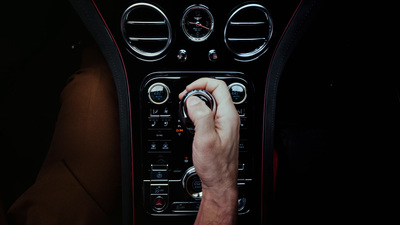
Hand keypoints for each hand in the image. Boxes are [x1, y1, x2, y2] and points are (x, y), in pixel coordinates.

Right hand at [179, 78, 239, 224]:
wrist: (219, 181)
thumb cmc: (215, 165)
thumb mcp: (205, 138)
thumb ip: (200, 115)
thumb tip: (192, 99)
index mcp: (228, 115)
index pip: (218, 86)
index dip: (202, 83)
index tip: (188, 90)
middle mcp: (229, 117)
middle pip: (214, 93)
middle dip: (197, 92)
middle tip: (184, 99)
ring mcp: (225, 124)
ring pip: (210, 103)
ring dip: (197, 103)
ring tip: (186, 109)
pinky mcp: (220, 130)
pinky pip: (209, 114)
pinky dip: (198, 113)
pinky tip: (191, 120)